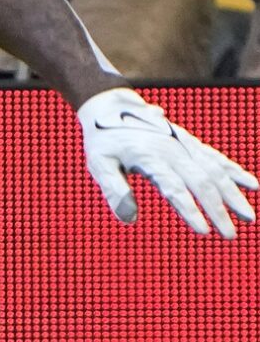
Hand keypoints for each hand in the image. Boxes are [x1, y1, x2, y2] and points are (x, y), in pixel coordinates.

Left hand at [78, 87, 255, 237]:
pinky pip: (216, 157)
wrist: (110, 106)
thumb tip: (129, 218)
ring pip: (215, 170)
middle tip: (230, 235)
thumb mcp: (98, 163)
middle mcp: (171, 150)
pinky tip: (251, 185)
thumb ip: (114, 189)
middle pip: (201, 182)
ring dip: (233, 194)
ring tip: (249, 217)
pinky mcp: (189, 142)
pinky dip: (234, 171)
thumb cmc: (103, 140)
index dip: (190, 210)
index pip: (174, 188)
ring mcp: (183, 144)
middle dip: (218, 210)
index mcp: (149, 157)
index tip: (204, 231)